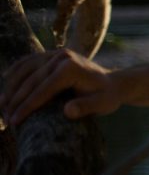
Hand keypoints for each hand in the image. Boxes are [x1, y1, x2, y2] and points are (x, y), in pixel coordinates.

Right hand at [0, 48, 121, 126]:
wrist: (112, 83)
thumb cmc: (106, 97)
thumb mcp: (102, 105)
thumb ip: (86, 107)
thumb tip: (68, 111)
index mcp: (71, 68)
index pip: (43, 89)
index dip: (27, 106)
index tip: (14, 121)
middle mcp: (62, 56)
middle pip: (31, 80)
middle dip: (15, 100)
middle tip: (5, 119)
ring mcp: (56, 53)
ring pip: (25, 70)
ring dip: (11, 87)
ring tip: (2, 106)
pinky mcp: (52, 54)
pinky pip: (29, 61)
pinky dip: (16, 71)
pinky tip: (5, 82)